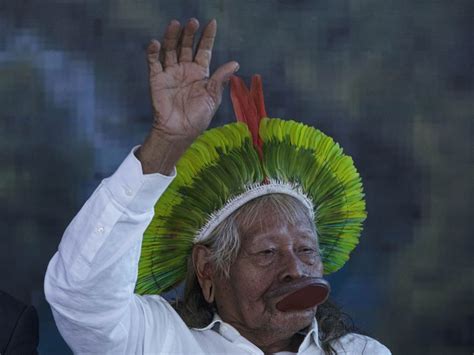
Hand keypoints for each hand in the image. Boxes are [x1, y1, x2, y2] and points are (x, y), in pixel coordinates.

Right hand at [147, 18, 238, 141]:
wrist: (179, 132)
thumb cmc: (198, 117)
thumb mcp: (212, 98)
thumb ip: (220, 79)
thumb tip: (235, 63)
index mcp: (201, 73)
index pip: (204, 50)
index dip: (208, 37)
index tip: (212, 23)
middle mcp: (185, 70)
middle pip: (187, 46)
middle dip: (190, 34)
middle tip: (193, 22)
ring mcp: (171, 73)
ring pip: (170, 50)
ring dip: (172, 37)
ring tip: (175, 24)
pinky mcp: (157, 80)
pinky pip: (154, 63)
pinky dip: (153, 52)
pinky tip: (156, 43)